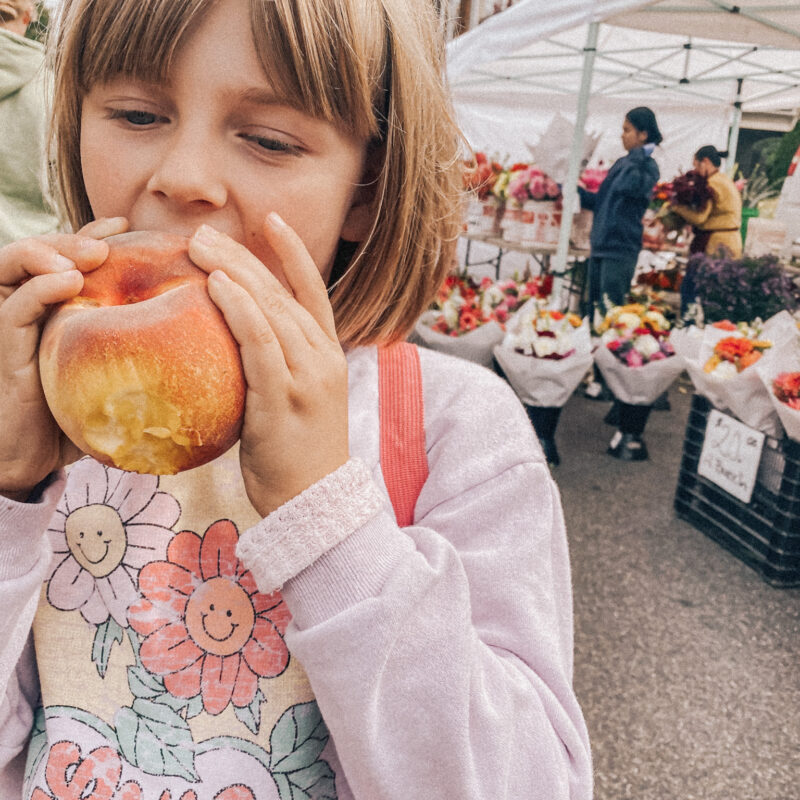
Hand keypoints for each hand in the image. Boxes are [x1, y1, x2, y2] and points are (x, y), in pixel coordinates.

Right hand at [0, 217, 128, 499]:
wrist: (37, 457)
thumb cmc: (83, 417)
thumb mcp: (119, 375)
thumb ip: (146, 351)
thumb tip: (208, 341)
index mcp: (60, 308)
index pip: (74, 257)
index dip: (98, 234)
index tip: (132, 227)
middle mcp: (33, 307)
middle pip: (47, 249)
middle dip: (79, 236)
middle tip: (115, 238)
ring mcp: (13, 322)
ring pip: (18, 262)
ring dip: (55, 250)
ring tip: (94, 253)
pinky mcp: (2, 344)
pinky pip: (15, 307)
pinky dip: (40, 288)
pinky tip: (69, 282)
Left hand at [188, 214, 348, 516]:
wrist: (315, 502)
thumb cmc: (296, 453)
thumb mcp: (294, 400)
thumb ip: (275, 365)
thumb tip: (230, 341)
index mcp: (328, 355)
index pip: (314, 292)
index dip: (293, 253)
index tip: (270, 219)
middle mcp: (323, 358)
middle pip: (284, 293)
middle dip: (245, 255)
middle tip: (204, 232)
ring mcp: (308, 378)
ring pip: (272, 311)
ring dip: (235, 272)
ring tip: (200, 245)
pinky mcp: (284, 401)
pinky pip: (262, 345)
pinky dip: (240, 311)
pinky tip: (216, 286)